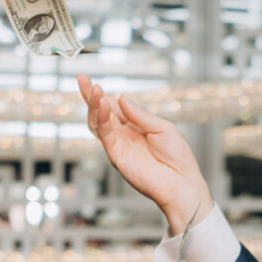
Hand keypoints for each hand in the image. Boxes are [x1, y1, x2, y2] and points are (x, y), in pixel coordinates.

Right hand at [78, 75, 213, 234]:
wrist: (180, 181)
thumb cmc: (177, 156)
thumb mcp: (162, 127)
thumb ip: (139, 114)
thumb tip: (121, 98)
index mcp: (135, 126)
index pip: (114, 107)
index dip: (102, 95)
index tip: (90, 80)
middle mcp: (124, 135)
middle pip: (101, 113)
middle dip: (90, 96)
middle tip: (81, 79)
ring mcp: (118, 145)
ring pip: (98, 123)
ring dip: (94, 105)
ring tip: (94, 89)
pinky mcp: (116, 155)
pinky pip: (105, 134)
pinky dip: (101, 119)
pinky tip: (103, 105)